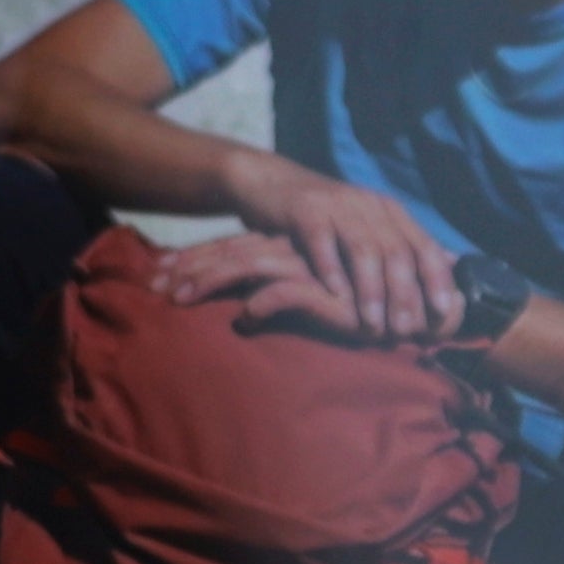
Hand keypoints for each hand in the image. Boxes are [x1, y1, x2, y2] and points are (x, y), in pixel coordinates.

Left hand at [146, 224, 394, 341]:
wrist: (410, 303)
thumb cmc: (359, 304)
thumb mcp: (310, 298)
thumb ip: (279, 296)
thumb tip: (245, 309)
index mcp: (285, 249)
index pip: (232, 248)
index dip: (195, 260)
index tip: (160, 276)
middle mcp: (292, 251)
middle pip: (230, 252)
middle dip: (189, 267)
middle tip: (153, 285)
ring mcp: (309, 267)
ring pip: (249, 266)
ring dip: (211, 280)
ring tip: (179, 298)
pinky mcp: (330, 290)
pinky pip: (291, 292)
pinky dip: (267, 302)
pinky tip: (245, 315)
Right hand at [216, 153, 460, 337]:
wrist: (272, 183)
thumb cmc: (327, 215)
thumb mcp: (371, 224)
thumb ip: (407, 244)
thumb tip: (453, 263)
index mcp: (391, 211)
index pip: (424, 245)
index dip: (437, 278)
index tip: (443, 311)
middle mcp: (369, 205)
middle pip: (396, 251)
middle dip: (403, 293)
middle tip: (404, 329)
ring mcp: (338, 205)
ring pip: (363, 249)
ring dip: (370, 289)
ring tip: (372, 324)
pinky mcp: (305, 209)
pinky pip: (321, 241)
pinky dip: (330, 269)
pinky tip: (334, 296)